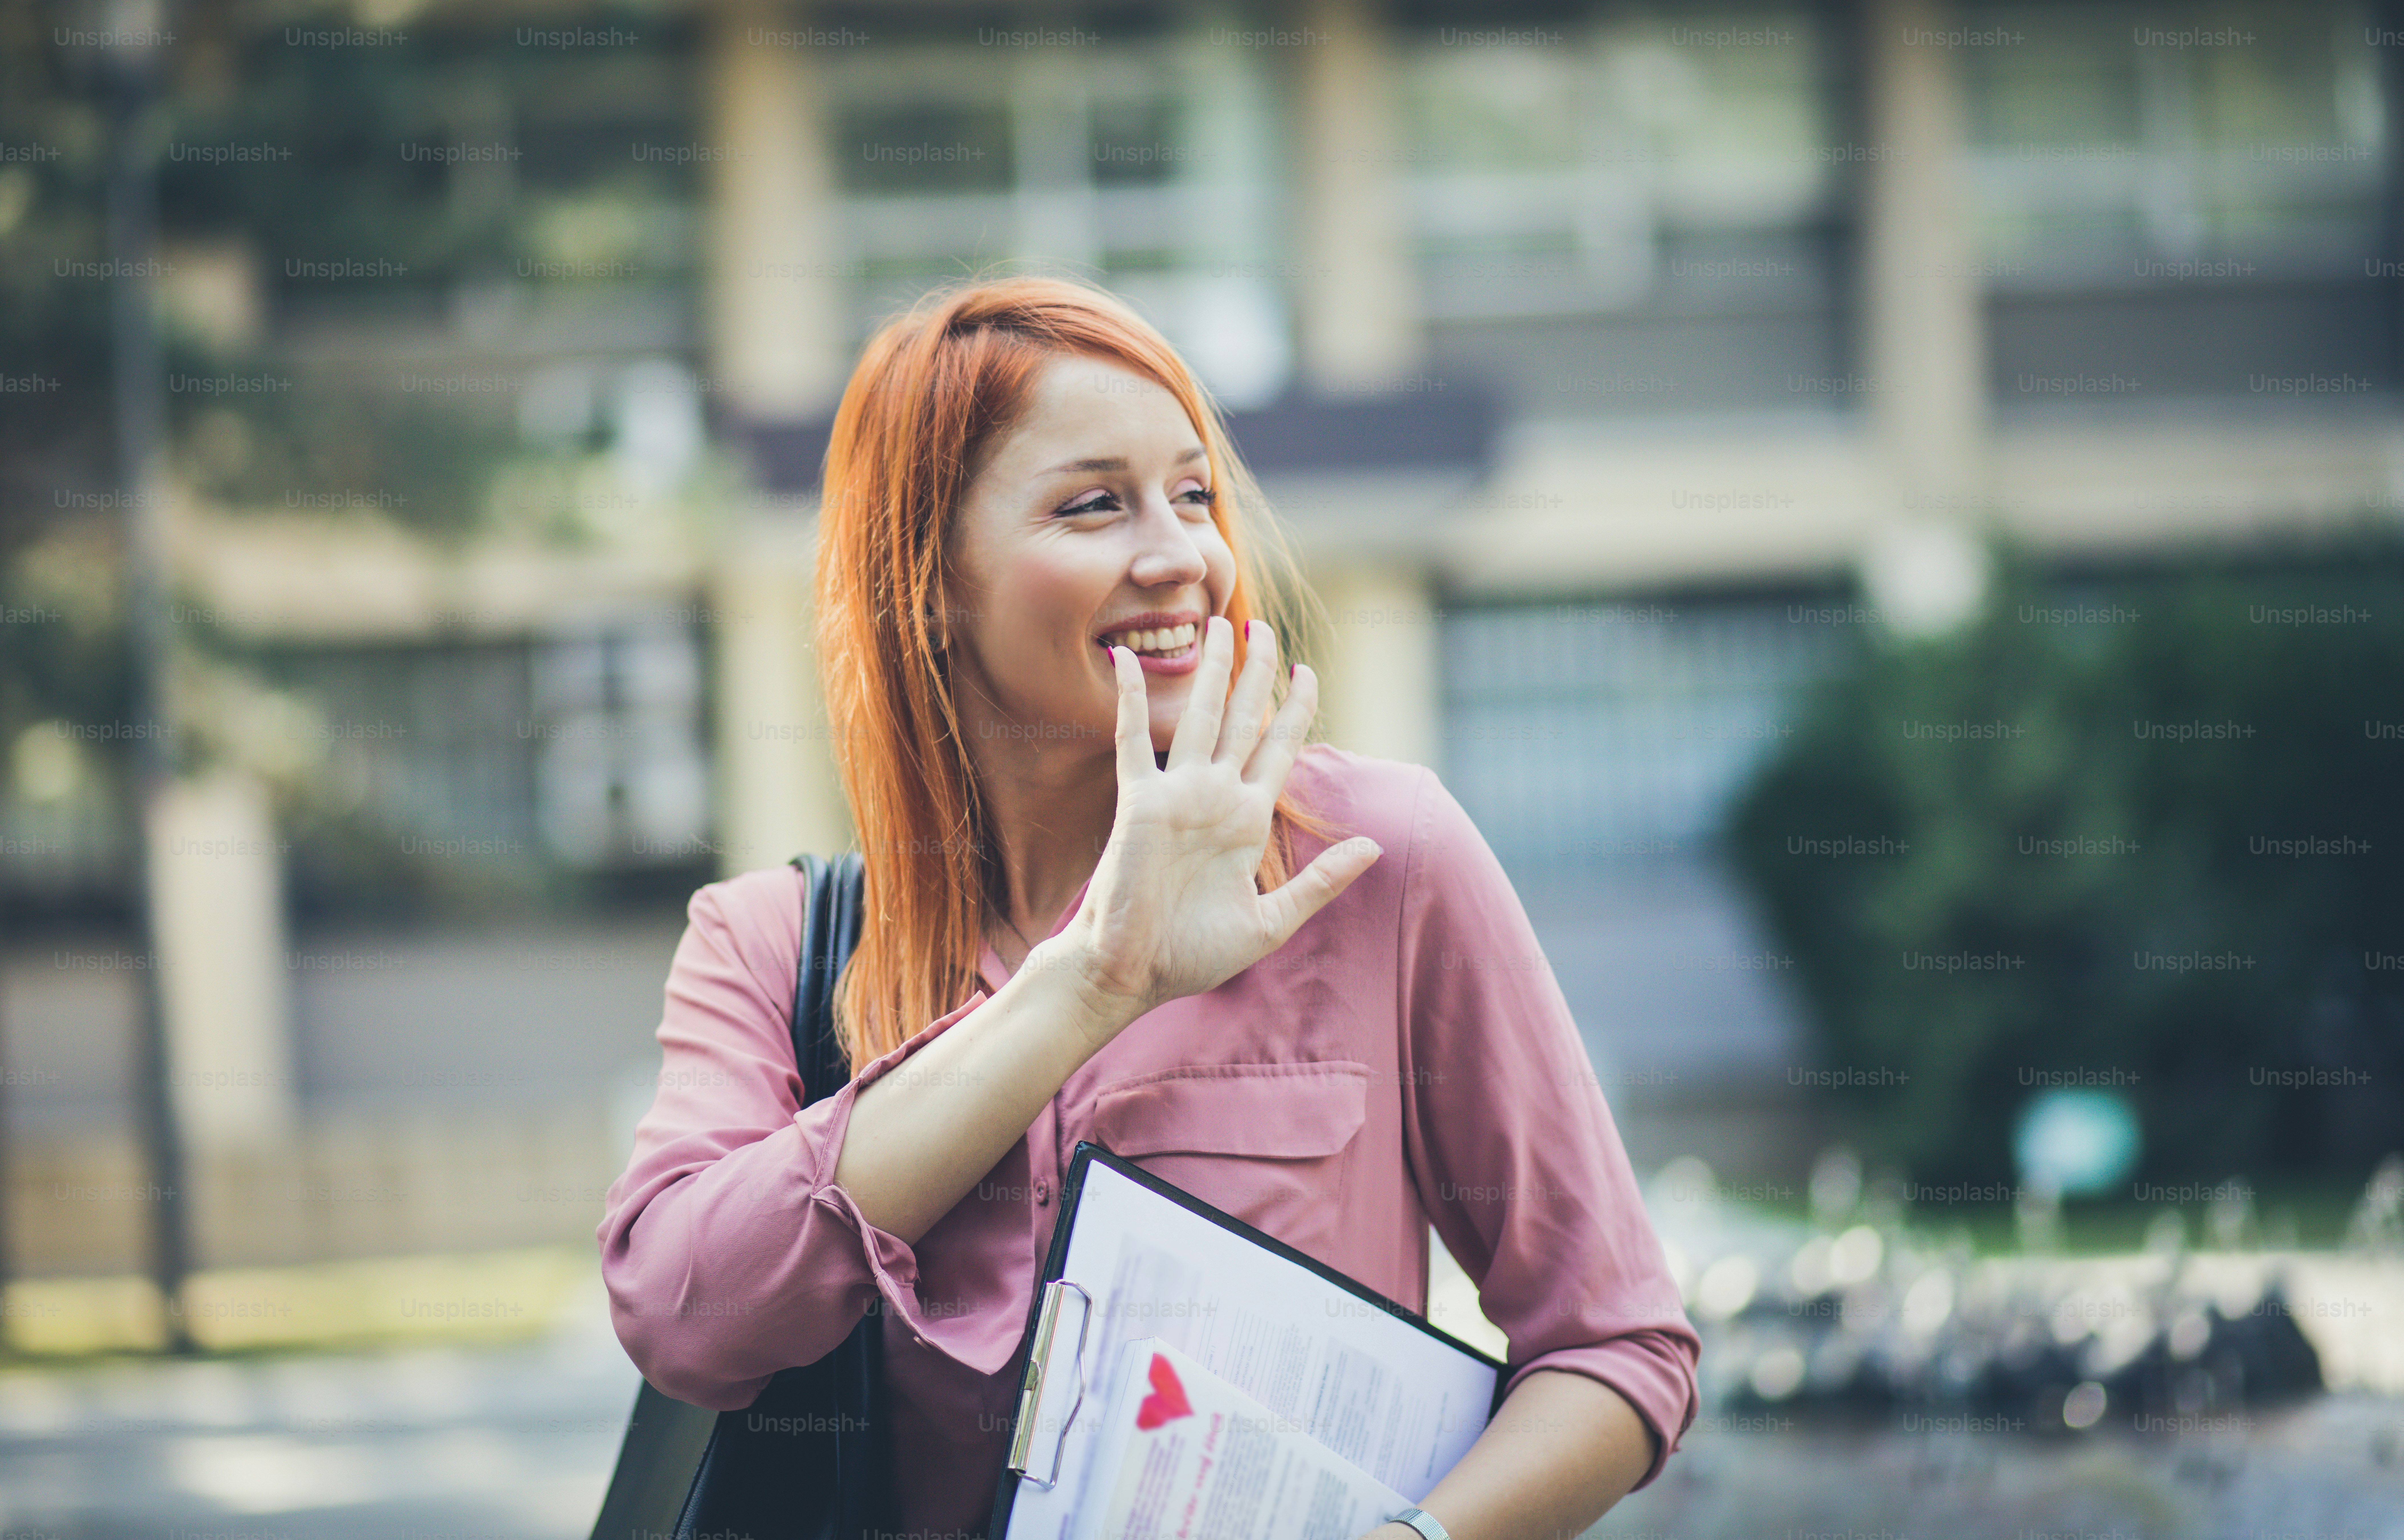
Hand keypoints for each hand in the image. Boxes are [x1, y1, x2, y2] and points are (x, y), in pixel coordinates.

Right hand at [1047, 614, 1382, 1027]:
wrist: (1134, 974)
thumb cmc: (1193, 955)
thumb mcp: (1271, 922)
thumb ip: (1322, 882)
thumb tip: (1374, 846)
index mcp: (1247, 820)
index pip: (1278, 747)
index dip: (1295, 708)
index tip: (1307, 671)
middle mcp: (1215, 797)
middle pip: (1241, 718)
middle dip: (1256, 672)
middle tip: (1265, 625)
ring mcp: (1177, 796)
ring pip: (1198, 716)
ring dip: (1210, 671)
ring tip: (1220, 625)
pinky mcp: (1139, 803)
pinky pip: (1131, 739)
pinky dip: (1129, 698)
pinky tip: (1125, 658)